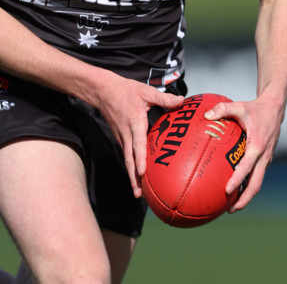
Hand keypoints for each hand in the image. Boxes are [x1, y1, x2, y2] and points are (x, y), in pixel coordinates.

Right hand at [97, 74, 183, 197]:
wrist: (104, 91)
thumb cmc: (127, 90)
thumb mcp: (146, 92)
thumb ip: (164, 99)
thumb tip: (182, 101)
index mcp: (135, 123)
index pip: (138, 144)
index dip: (140, 158)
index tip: (142, 172)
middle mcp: (127, 134)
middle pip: (130, 159)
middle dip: (134, 177)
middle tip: (139, 194)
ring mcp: (122, 137)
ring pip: (127, 159)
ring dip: (131, 176)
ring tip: (138, 193)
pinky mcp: (120, 138)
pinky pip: (126, 154)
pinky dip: (131, 166)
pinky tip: (136, 176)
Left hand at [204, 94, 283, 211]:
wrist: (275, 109)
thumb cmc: (255, 108)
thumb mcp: (239, 106)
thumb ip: (222, 109)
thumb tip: (206, 116)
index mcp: (258, 146)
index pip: (247, 167)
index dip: (238, 180)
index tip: (227, 190)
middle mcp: (264, 156)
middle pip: (256, 184)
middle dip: (244, 199)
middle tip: (230, 209)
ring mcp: (266, 159)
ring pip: (257, 182)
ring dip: (246, 196)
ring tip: (231, 206)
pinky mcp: (265, 159)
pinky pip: (257, 175)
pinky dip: (248, 185)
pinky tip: (236, 189)